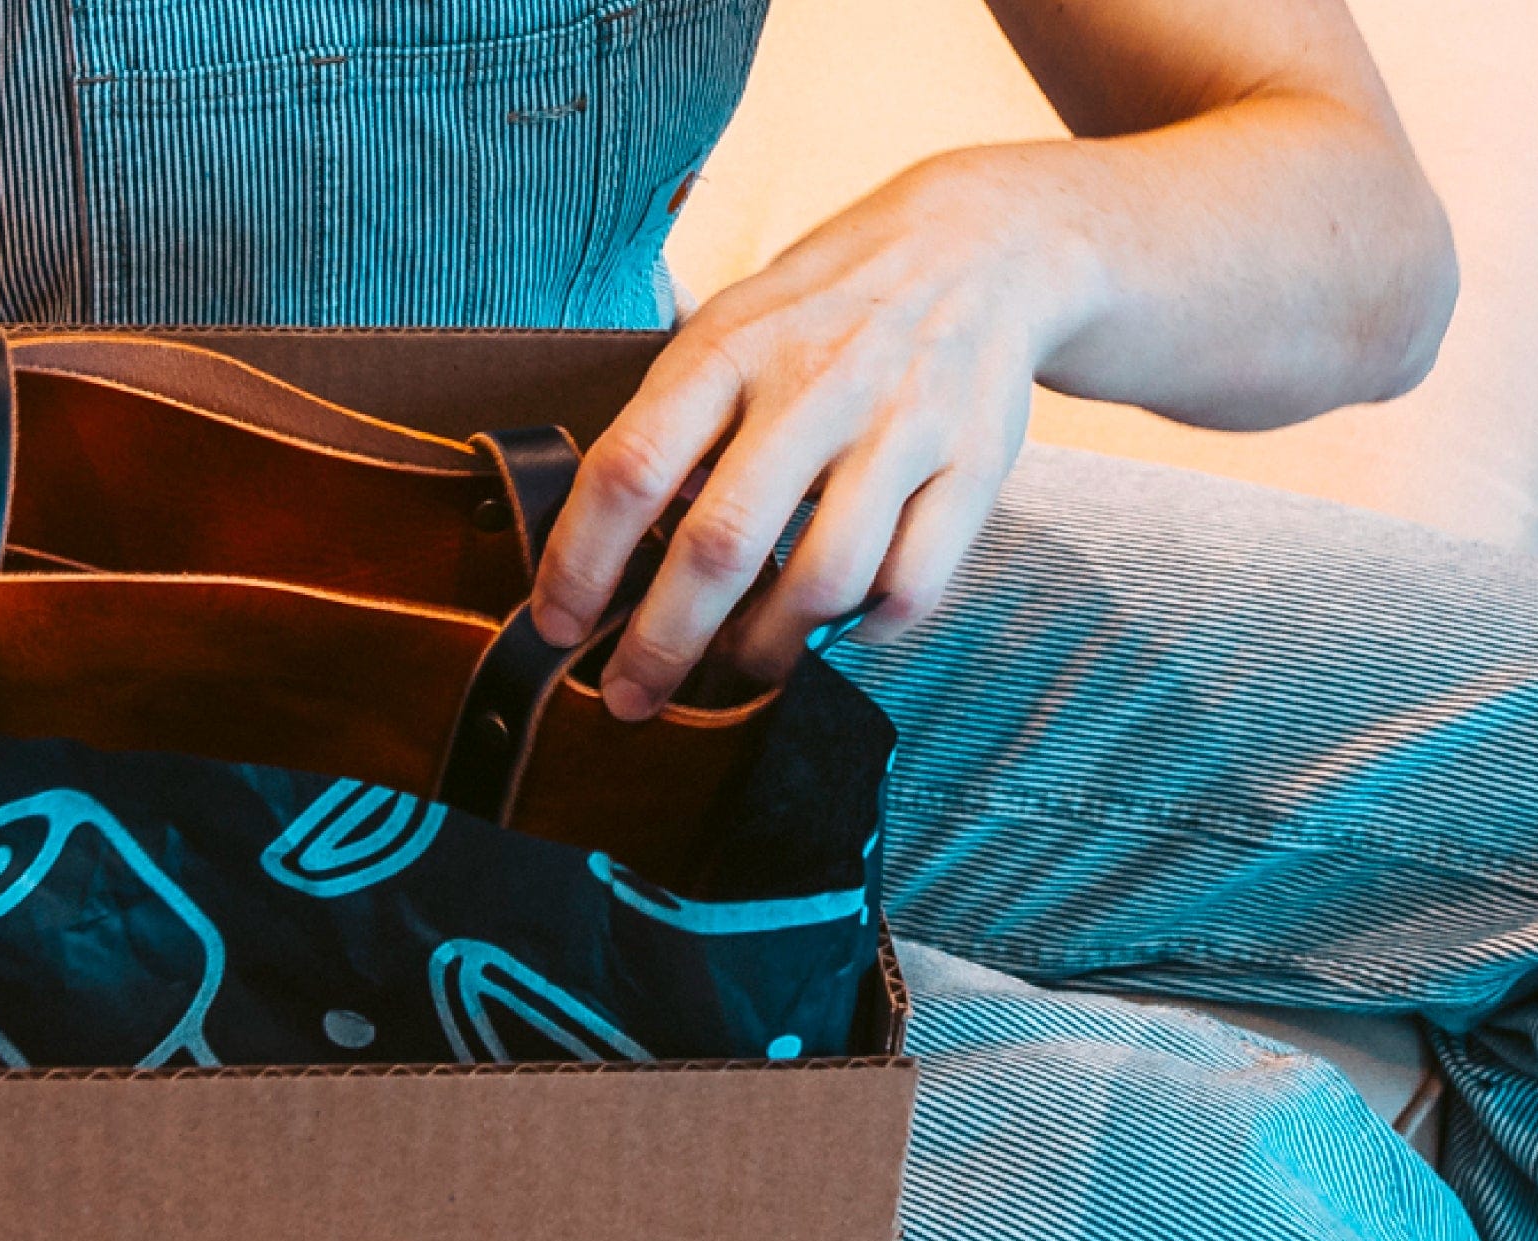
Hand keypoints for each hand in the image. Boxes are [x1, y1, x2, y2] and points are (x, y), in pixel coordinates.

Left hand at [528, 151, 1099, 717]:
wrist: (981, 245)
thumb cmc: (822, 310)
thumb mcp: (729, 326)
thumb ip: (668, 421)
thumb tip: (587, 546)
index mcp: (730, 348)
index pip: (631, 468)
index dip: (581, 562)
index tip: (556, 625)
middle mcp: (817, 385)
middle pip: (721, 545)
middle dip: (662, 642)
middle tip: (630, 696)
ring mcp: (903, 426)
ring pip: (823, 580)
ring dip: (765, 648)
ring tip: (739, 664)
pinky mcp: (976, 464)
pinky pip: (914, 582)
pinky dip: (866, 629)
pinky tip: (837, 628)